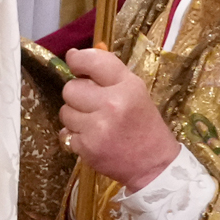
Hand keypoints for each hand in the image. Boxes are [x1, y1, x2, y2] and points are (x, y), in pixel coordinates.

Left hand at [60, 47, 179, 190]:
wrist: (154, 165)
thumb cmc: (143, 124)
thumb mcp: (134, 91)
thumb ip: (107, 73)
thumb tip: (73, 55)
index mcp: (127, 85)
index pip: (93, 61)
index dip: (78, 60)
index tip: (76, 64)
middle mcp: (112, 104)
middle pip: (70, 88)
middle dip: (77, 95)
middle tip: (92, 104)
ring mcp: (98, 127)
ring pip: (65, 111)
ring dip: (75, 117)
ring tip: (94, 124)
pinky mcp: (87, 148)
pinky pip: (65, 134)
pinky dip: (75, 137)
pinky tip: (92, 139)